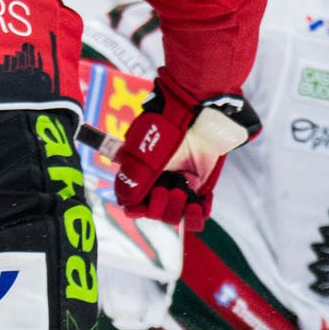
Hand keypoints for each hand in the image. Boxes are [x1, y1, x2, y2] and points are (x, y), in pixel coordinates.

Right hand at [111, 91, 257, 229]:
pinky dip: (195, 217)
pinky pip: (197, 214)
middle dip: (158, 206)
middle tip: (166, 189)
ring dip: (175, 210)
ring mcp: (180, 184)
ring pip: (174, 215)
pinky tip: (196, 208)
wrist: (201, 112)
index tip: (141, 207)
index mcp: (140, 173)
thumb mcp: (145, 153)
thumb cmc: (168, 127)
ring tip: (181, 192)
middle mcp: (159, 181)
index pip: (133, 203)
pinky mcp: (201, 186)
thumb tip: (126, 204)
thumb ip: (134, 180)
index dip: (137, 209)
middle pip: (154, 212)